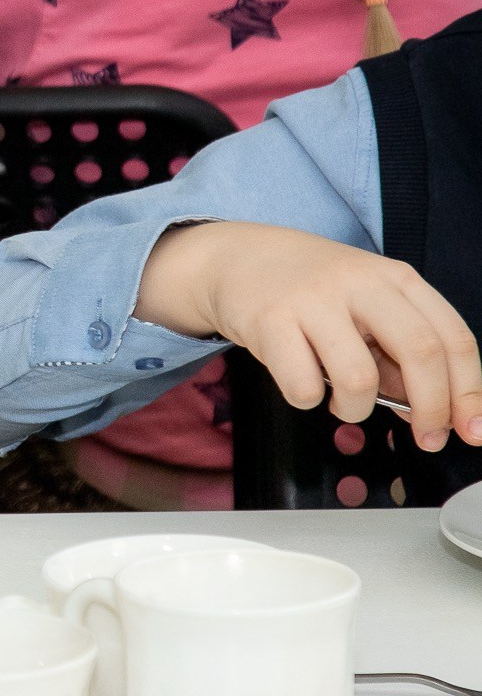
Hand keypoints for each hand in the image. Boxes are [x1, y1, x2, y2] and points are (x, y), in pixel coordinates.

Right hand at [137, 222, 481, 451]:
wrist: (236, 257)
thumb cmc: (312, 290)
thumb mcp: (367, 306)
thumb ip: (399, 353)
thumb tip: (428, 411)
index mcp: (394, 278)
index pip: (452, 337)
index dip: (469, 392)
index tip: (471, 430)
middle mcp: (358, 282)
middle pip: (420, 351)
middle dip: (433, 410)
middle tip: (427, 438)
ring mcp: (311, 299)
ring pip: (359, 378)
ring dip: (357, 409)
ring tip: (342, 402)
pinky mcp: (268, 320)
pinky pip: (302, 386)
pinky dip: (307, 399)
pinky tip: (300, 381)